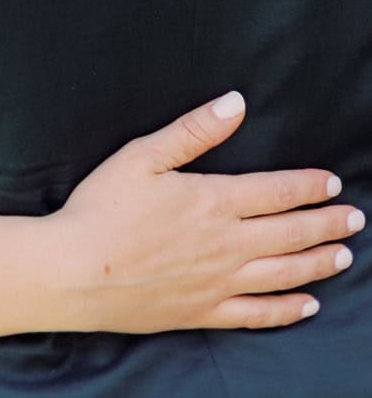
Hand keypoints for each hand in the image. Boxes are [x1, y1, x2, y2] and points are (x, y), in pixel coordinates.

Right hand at [50, 92, 362, 332]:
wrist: (76, 271)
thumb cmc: (103, 207)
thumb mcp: (142, 155)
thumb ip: (194, 130)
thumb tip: (235, 103)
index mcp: (213, 201)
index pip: (276, 192)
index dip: (308, 186)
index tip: (332, 183)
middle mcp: (226, 245)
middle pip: (290, 233)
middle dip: (326, 223)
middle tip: (354, 219)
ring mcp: (219, 283)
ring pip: (283, 274)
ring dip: (317, 263)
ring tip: (343, 255)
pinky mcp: (204, 312)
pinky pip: (258, 315)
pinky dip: (288, 310)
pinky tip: (307, 305)